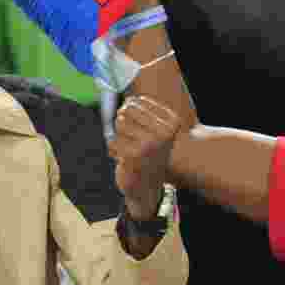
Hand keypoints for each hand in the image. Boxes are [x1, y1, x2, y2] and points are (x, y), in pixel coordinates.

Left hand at [108, 96, 180, 219]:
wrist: (147, 186)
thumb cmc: (149, 154)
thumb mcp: (155, 131)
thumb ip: (144, 112)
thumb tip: (128, 99)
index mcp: (172, 123)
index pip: (139, 101)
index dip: (131, 107)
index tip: (134, 119)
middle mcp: (163, 132)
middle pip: (128, 110)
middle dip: (122, 118)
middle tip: (127, 130)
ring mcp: (149, 144)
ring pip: (120, 123)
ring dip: (118, 133)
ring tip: (127, 144)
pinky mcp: (133, 155)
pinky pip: (113, 140)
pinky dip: (113, 147)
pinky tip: (122, 156)